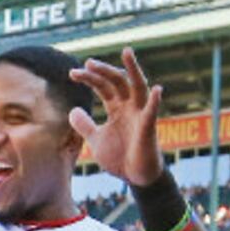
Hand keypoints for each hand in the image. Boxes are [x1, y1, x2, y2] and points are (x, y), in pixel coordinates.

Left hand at [69, 48, 163, 185]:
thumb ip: (85, 125)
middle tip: (88, 63)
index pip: (102, 86)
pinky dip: (155, 101)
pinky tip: (157, 89)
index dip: (89, 78)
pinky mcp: (149, 128)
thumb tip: (72, 110)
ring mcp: (140, 115)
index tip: (72, 74)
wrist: (135, 178)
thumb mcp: (96, 140)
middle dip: (103, 71)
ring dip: (133, 70)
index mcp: (116, 108)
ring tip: (127, 52)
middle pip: (117, 81)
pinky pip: (153, 112)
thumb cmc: (120, 158)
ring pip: (138, 87)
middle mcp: (129, 106)